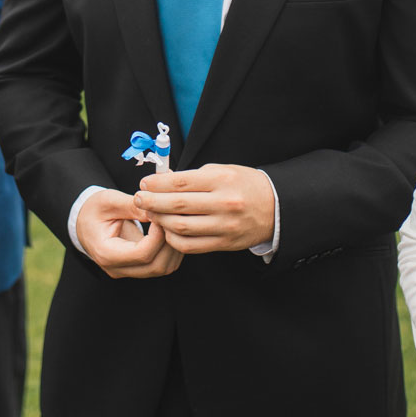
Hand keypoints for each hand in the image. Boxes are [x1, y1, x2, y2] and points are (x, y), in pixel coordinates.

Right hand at [75, 188, 183, 278]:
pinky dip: (170, 250)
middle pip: (156, 266)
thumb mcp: (109, 201)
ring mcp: (127, 271)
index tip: (161, 216)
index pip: (142, 254)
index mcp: (106, 253)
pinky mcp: (136, 268)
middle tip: (171, 219)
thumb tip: (157, 210)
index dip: (158, 236)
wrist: (83, 222)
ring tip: (172, 224)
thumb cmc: (93, 210)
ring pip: (162, 269)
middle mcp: (117, 268)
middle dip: (170, 242)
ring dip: (173, 248)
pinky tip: (169, 231)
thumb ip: (132, 206)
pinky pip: (160, 264)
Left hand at [132, 164, 275, 253]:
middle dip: (152, 202)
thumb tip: (162, 182)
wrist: (275, 207)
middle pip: (177, 205)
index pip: (181, 182)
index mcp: (222, 180)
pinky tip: (167, 230)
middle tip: (139, 199)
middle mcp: (224, 203)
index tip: (144, 183)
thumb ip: (194, 177)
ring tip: (151, 214)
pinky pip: (191, 245)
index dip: (157, 184)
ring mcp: (225, 226)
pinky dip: (174, 239)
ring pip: (181, 227)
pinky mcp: (225, 244)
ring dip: (160, 221)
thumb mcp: (223, 171)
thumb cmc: (245, 185)